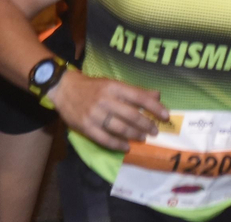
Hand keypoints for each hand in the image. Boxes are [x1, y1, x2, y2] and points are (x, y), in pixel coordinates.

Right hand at [49, 71, 166, 151]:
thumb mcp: (114, 83)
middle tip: (155, 131)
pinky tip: (127, 147)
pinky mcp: (85, 127)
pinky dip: (117, 144)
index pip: (139, 97)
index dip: (155, 107)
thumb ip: (135, 91)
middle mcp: (105, 100)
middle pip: (131, 115)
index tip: (166, 116)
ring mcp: (94, 114)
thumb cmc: (93, 87)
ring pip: (119, 128)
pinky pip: (105, 139)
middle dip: (146, 124)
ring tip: (143, 138)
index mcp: (114, 86)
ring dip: (134, 135)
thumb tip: (157, 95)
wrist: (64, 89)